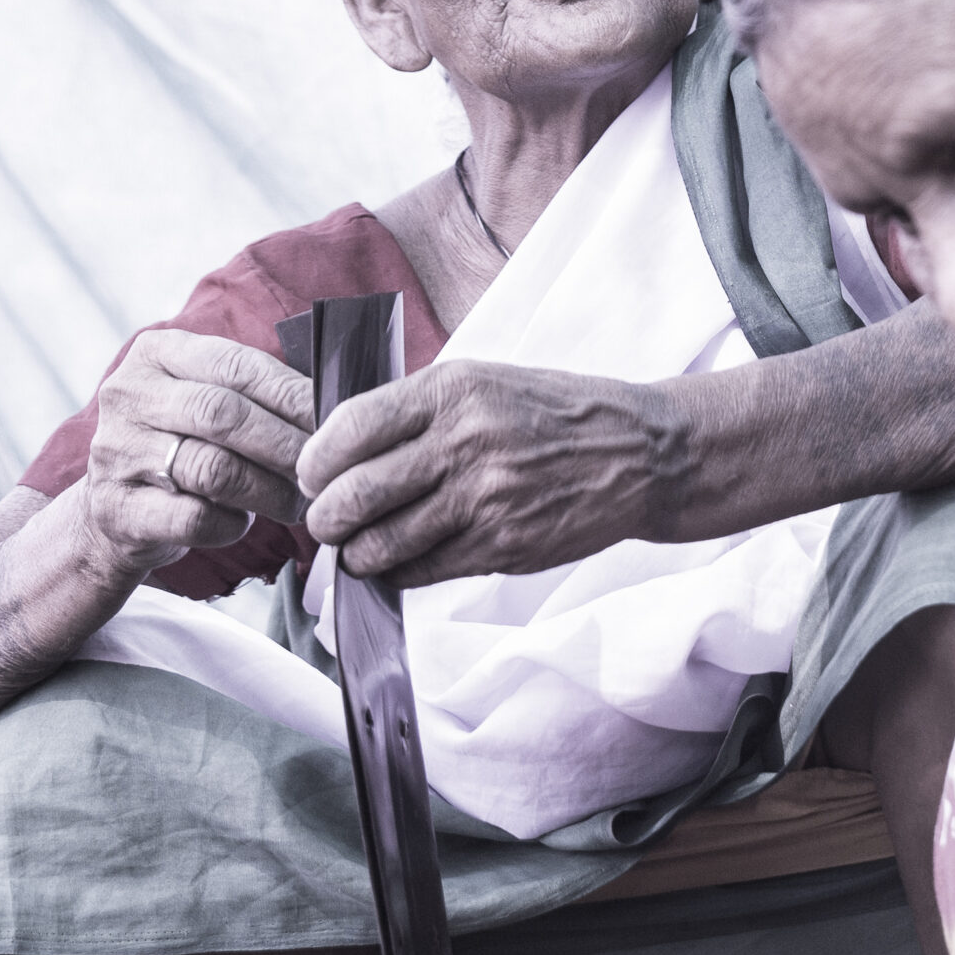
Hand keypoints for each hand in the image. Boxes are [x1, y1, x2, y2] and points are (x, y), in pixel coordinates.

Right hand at [82, 329, 314, 574]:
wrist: (114, 512)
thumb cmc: (182, 444)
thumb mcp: (205, 400)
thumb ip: (255, 393)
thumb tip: (334, 404)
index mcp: (157, 353)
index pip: (236, 365)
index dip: (291, 395)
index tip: (334, 421)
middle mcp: (128, 395)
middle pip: (223, 415)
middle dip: (285, 444)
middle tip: (323, 469)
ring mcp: (115, 452)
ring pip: (213, 469)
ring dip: (269, 490)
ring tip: (299, 502)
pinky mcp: (116, 509)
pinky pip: (193, 518)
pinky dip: (231, 523)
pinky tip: (243, 521)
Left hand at [298, 361, 683, 585]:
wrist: (641, 453)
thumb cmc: (557, 414)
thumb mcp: (487, 382)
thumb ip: (419, 411)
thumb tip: (342, 449)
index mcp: (453, 391)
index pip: (348, 429)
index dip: (315, 460)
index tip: (312, 474)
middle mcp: (463, 443)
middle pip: (354, 494)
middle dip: (325, 517)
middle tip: (326, 521)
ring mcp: (484, 500)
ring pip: (380, 544)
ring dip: (356, 553)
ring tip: (359, 548)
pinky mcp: (502, 546)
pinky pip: (422, 571)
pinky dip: (397, 572)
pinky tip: (401, 560)